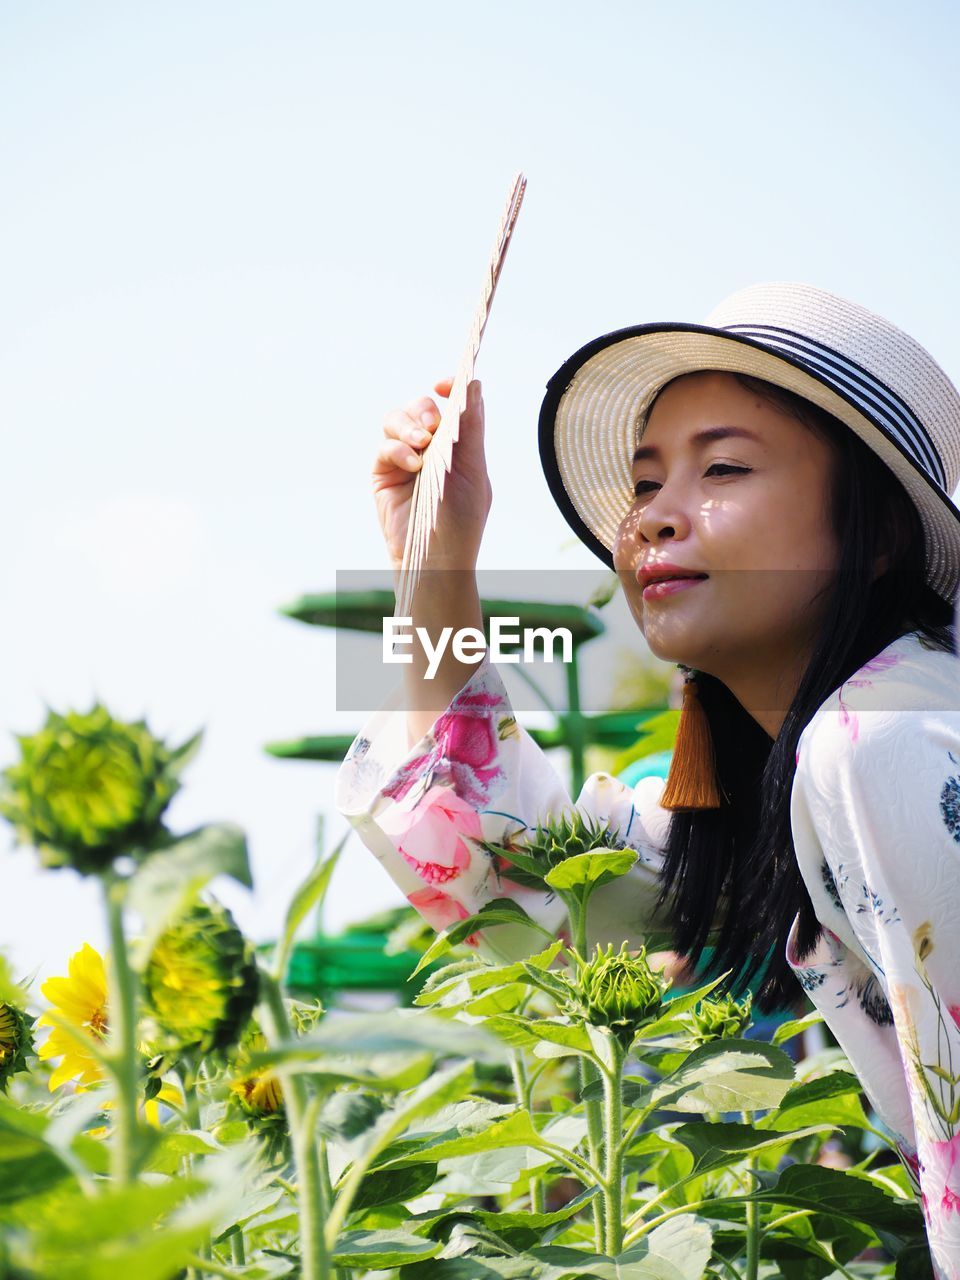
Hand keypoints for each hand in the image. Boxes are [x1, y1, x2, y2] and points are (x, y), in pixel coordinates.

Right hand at [372, 377, 492, 571]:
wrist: (437, 559)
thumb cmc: (461, 521)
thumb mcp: (473, 472)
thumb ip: (471, 430)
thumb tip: (474, 386)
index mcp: (456, 444)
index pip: (452, 404)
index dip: (449, 387)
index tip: (445, 384)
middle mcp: (430, 447)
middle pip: (420, 406)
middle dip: (424, 408)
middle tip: (433, 423)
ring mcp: (405, 458)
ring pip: (397, 419)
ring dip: (408, 425)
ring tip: (421, 444)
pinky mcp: (383, 472)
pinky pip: (384, 446)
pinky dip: (397, 449)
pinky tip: (412, 465)